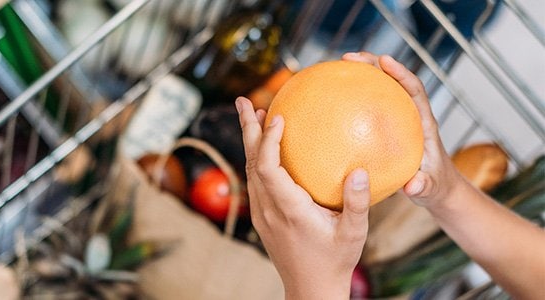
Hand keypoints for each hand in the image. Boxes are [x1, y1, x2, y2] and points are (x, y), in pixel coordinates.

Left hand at [236, 97, 369, 298]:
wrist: (310, 289)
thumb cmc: (335, 261)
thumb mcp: (353, 233)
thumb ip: (357, 202)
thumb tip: (360, 171)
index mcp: (288, 209)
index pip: (268, 168)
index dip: (268, 140)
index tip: (276, 116)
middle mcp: (268, 209)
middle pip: (251, 162)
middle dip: (248, 130)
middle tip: (245, 101)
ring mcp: (262, 214)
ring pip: (249, 171)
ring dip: (251, 142)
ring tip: (254, 114)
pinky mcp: (263, 217)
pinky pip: (255, 181)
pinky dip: (258, 158)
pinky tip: (267, 147)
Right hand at [341, 52, 465, 209]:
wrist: (436, 187)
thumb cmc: (434, 186)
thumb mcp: (430, 188)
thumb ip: (423, 186)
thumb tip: (411, 186)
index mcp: (423, 122)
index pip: (414, 90)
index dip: (400, 73)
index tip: (384, 61)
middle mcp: (411, 114)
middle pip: (393, 80)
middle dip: (373, 64)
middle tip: (348, 57)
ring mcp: (398, 118)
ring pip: (380, 89)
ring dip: (361, 74)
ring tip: (337, 66)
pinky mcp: (386, 126)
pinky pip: (367, 107)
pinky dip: (352, 98)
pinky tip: (330, 100)